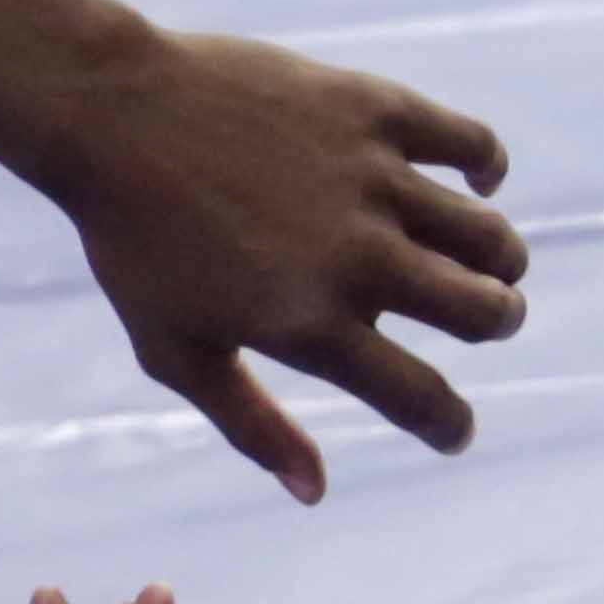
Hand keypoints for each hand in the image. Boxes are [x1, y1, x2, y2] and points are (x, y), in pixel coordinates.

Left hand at [46, 32, 525, 501]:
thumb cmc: (130, 239)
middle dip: (494, 326)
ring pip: (491, 239)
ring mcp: (370, 182)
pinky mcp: (373, 110)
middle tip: (476, 316)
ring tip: (472, 258)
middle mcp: (356, 258)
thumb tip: (315, 493)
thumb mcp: (173, 348)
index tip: (447, 426)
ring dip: (498, 260)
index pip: (423, 400)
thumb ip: (250, 425)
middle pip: (487, 314)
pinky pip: (474, 145)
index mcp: (311, 325)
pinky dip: (488, 167)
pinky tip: (471, 183)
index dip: (449, 426)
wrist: (105, 113)